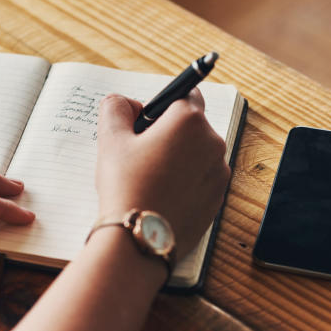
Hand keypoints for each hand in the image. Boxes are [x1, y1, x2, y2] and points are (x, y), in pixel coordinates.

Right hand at [95, 90, 229, 253]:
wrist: (140, 238)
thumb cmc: (126, 186)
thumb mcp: (111, 139)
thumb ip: (116, 108)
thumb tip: (126, 103)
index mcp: (189, 120)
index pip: (187, 93)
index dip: (164, 105)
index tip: (146, 122)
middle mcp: (213, 143)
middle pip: (192, 126)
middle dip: (169, 133)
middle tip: (141, 154)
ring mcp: (220, 173)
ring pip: (198, 154)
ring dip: (178, 158)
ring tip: (150, 179)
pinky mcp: (218, 199)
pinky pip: (202, 180)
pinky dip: (185, 182)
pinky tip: (162, 196)